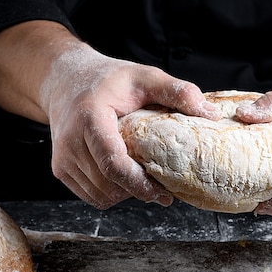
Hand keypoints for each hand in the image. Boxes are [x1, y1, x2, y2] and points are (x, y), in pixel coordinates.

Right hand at [0, 21, 221, 208]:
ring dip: (125, 194)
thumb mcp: (144, 76)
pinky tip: (126, 179)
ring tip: (145, 180)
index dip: (139, 184)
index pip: (113, 163)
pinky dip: (111, 194)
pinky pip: (91, 195)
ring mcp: (63, 158)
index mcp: (90, 118)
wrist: (66, 81)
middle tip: (164, 189)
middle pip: (108, 185)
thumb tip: (210, 113)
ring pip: (100, 196)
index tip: (163, 193)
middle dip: (138, 192)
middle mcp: (70, 141)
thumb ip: (175, 91)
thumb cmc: (108, 80)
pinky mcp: (61, 169)